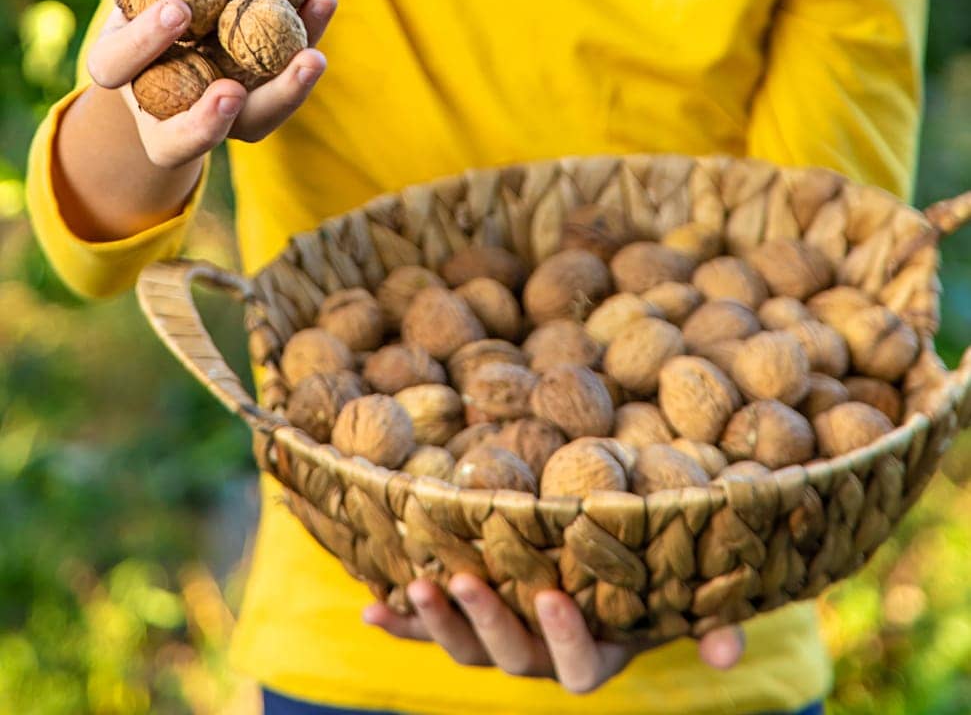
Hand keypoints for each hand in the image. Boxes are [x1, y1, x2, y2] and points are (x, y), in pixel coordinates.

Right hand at [87, 0, 337, 167]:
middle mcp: (163, 102)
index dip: (144, 43)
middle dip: (205, 119)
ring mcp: (216, 112)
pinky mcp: (259, 105)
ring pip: (245, 127)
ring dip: (280, 99)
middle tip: (231, 90)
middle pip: (177, 137)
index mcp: (120, 60)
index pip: (116, 64)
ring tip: (313, 58)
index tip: (180, 9)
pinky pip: (283, 95)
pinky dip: (305, 56)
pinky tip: (323, 2)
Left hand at [362, 572, 744, 693]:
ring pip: (465, 647)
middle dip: (485, 620)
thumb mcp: (681, 601)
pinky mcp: (466, 623)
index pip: (579, 666)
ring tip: (418, 583)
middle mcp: (541, 656)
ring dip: (436, 620)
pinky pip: (427, 630)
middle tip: (465, 580)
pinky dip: (399, 621)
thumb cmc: (650, 581)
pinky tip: (370, 609)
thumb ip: (711, 627)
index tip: (553, 597)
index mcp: (594, 655)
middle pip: (509, 656)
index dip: (564, 637)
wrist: (605, 568)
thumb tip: (729, 650)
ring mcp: (500, 642)